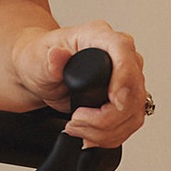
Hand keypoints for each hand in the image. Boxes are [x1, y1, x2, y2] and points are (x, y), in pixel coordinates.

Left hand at [12, 20, 145, 147]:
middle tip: (77, 120)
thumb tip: (58, 55)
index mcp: (98, 36)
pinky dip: (110, 135)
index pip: (123, 50)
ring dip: (107, 129)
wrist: (39, 73)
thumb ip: (49, 61)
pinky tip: (90, 134)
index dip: (124, 77)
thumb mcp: (37, 59)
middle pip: (134, 87)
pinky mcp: (125, 98)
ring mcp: (124, 77)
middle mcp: (117, 54)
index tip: (114, 101)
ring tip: (78, 128)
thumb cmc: (40, 59)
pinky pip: (130, 122)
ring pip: (134, 110)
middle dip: (107, 115)